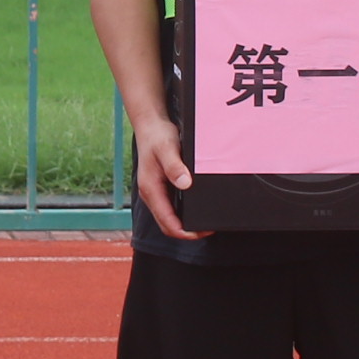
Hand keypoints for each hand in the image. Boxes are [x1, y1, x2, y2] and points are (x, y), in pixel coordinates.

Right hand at [129, 113, 201, 241]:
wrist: (150, 126)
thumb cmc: (157, 136)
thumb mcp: (167, 149)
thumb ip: (175, 167)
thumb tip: (184, 184)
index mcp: (151, 189)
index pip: (166, 222)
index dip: (185, 232)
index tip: (202, 231)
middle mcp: (151, 194)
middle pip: (167, 225)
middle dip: (187, 232)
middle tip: (208, 229)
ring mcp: (154, 192)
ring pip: (168, 218)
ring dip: (184, 224)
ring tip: (204, 222)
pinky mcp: (160, 188)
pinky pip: (169, 208)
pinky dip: (182, 214)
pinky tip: (194, 209)